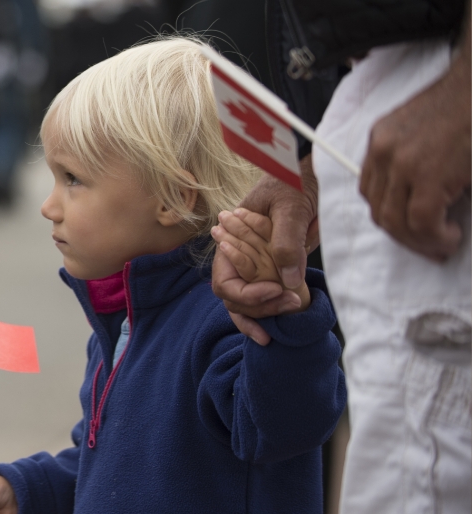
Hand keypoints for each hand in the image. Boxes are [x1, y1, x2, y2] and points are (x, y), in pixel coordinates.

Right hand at [211, 157, 317, 342]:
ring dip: (264, 316)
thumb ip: (286, 241)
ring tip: (288, 318)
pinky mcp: (275, 271)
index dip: (246, 293)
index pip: (224, 281)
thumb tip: (288, 280)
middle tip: (291, 302)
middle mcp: (239, 259)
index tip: (275, 290)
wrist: (311, 173)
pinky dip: (266, 317)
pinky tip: (272, 334)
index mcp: (231, 242)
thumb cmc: (294, 182)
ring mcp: (256, 267)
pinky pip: (263, 302)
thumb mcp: (290, 207)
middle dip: (259, 307)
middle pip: (234, 298)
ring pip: (246, 305)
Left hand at [360, 37, 470, 260]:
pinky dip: (435, 237)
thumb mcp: (424, 131)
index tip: (411, 230)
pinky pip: (421, 220)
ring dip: (419, 242)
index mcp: (380, 140)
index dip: (390, 217)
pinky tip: (450, 236)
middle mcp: (383, 152)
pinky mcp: (427, 174)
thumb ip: (411, 160)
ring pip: (395, 222)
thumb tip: (417, 202)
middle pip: (379, 211)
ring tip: (442, 244)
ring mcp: (402, 164)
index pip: (370, 192)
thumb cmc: (464, 109)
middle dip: (404, 237)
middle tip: (429, 247)